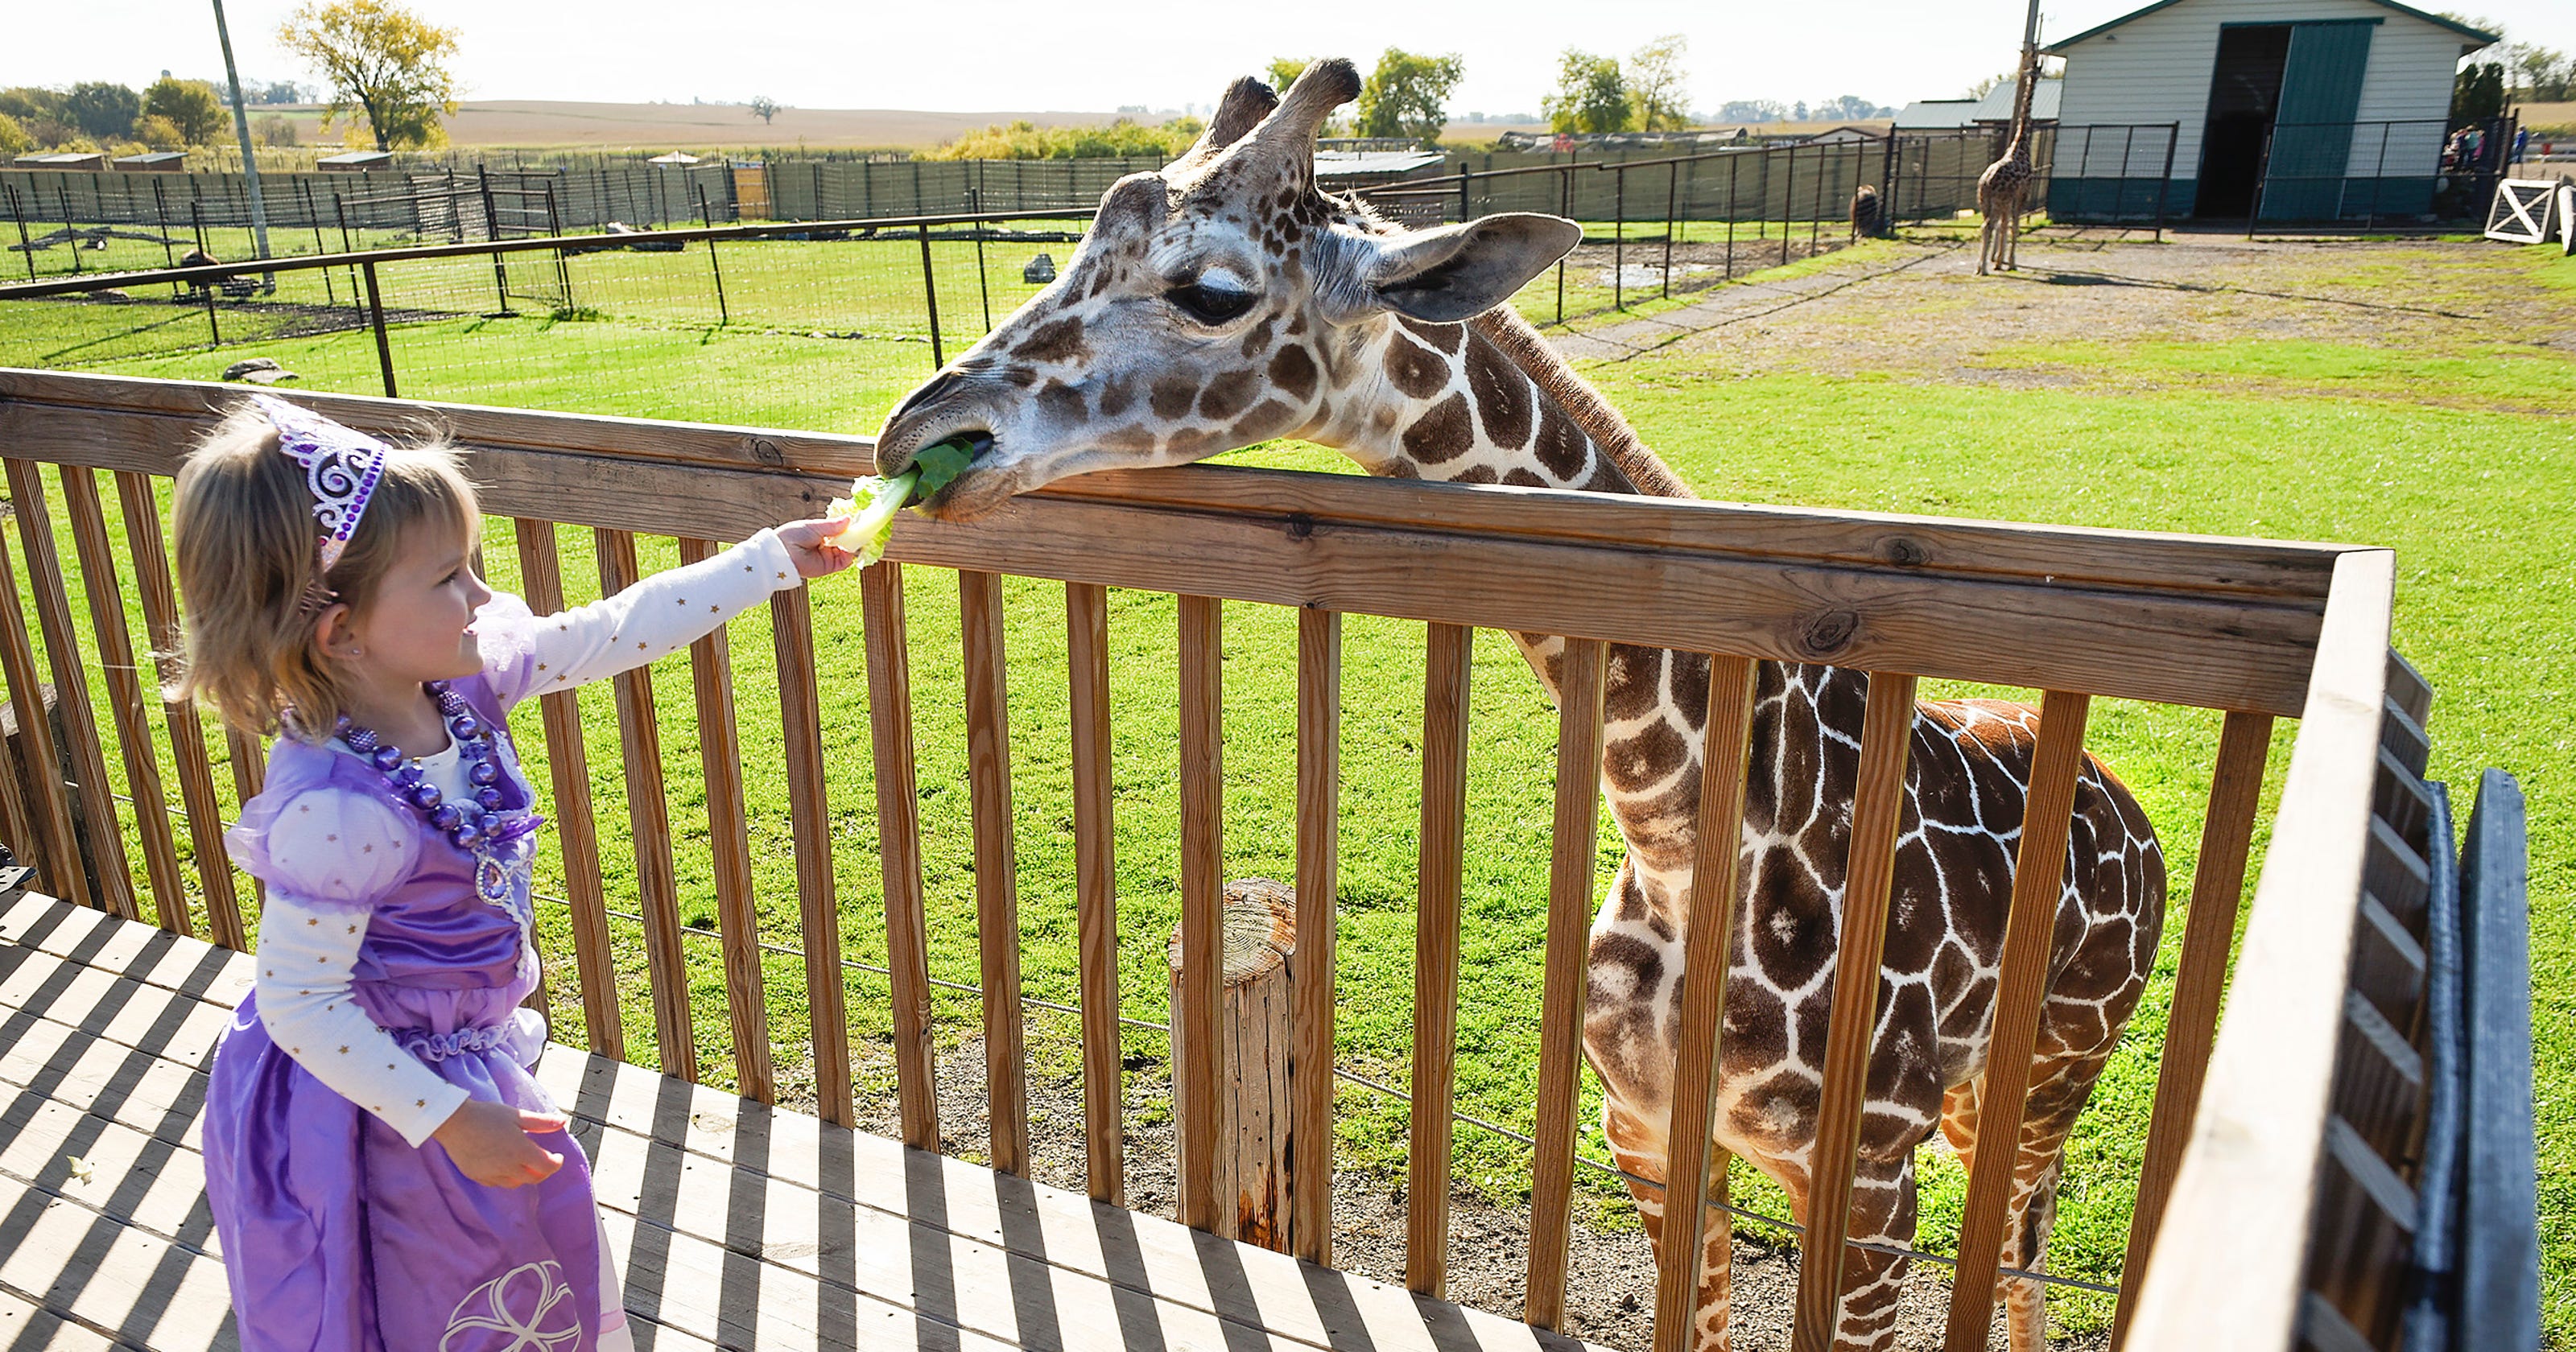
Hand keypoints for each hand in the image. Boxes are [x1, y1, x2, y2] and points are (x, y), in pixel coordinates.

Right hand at [429, 1099, 567, 1187]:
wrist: (453, 1122)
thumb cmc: (486, 1115)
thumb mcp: (517, 1115)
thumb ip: (541, 1122)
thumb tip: (563, 1121)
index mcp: (521, 1152)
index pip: (547, 1167)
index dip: (556, 1163)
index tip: (557, 1156)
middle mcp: (508, 1168)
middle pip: (534, 1178)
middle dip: (543, 1171)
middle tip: (544, 1161)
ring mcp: (491, 1175)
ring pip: (515, 1183)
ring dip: (524, 1175)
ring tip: (524, 1162)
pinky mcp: (477, 1177)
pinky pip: (498, 1183)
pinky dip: (506, 1177)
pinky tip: (504, 1165)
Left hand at [775, 516, 857, 578]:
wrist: (782, 554)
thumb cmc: (793, 536)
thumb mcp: (814, 526)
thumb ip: (832, 525)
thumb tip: (849, 518)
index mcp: (820, 533)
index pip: (839, 530)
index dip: (849, 526)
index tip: (859, 521)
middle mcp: (825, 545)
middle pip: (845, 540)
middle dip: (854, 535)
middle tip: (863, 529)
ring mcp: (828, 556)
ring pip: (847, 551)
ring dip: (854, 544)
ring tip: (860, 536)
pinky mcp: (829, 567)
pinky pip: (844, 561)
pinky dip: (851, 555)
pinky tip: (853, 547)